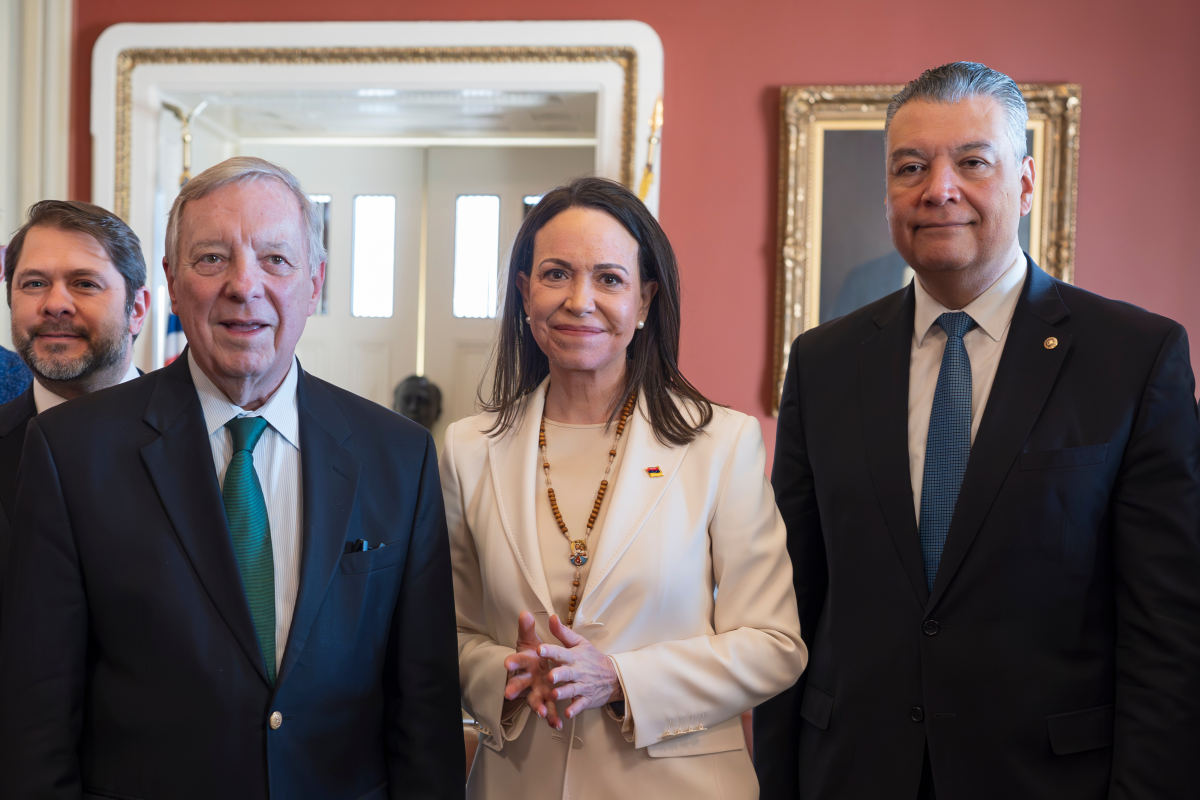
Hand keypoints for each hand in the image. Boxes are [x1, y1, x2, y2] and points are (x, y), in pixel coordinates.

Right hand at [503, 611, 561, 728]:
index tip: (507, 663)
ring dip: (536, 706)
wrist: (540, 668)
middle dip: (514, 687)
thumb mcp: (531, 640)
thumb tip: (525, 613)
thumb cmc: (533, 654)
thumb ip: (528, 628)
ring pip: (533, 699)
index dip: (513, 661)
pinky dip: (552, 717)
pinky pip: (548, 710)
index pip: (518, 660)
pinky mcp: (545, 700)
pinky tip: (557, 723)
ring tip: (540, 712)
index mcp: (527, 661)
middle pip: (519, 683)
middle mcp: (528, 678)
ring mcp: (536, 690)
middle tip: (508, 693)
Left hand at [537, 614, 622, 722]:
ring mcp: (583, 686)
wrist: (613, 677)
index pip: (561, 652)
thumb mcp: (579, 643)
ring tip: (555, 695)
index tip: (540, 648)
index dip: (550, 650)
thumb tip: (551, 617)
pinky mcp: (586, 699)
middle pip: (566, 672)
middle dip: (559, 674)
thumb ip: (562, 633)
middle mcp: (577, 671)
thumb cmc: (592, 658)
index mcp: (574, 656)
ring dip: (564, 693)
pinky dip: (574, 709)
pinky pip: (580, 705)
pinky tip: (567, 714)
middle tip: (550, 676)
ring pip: (572, 690)